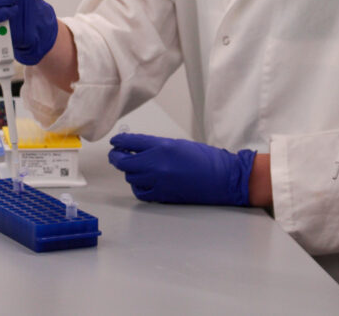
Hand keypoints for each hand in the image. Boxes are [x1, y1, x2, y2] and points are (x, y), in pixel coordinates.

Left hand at [108, 133, 255, 205]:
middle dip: (117, 157)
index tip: (115, 142)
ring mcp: (159, 182)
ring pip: (130, 177)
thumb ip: (156, 146)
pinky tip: (141, 181)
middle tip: (116, 155)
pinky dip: (138, 186)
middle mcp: (158, 164)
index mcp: (163, 146)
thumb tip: (137, 148)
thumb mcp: (179, 144)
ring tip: (132, 167)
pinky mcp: (163, 196)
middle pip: (125, 162)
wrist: (223, 178)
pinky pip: (140, 192)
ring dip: (129, 171)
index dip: (119, 142)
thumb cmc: (206, 159)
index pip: (131, 142)